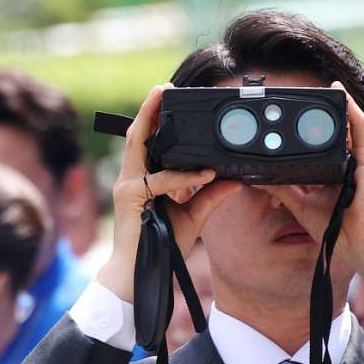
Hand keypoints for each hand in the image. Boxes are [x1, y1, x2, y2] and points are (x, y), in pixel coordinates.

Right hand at [95, 84, 242, 301]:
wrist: (138, 276)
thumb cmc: (159, 248)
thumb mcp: (193, 217)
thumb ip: (211, 196)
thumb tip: (237, 180)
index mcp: (142, 179)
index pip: (147, 142)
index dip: (156, 120)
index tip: (172, 101)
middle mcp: (130, 178)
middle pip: (137, 135)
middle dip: (148, 108)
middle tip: (164, 87)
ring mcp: (127, 186)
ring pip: (140, 145)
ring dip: (149, 119)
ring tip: (163, 98)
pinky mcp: (130, 197)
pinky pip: (159, 180)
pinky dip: (182, 176)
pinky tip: (203, 173)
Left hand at [257, 82, 363, 278]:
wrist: (362, 242)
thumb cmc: (336, 228)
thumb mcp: (301, 205)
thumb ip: (281, 190)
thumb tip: (257, 177)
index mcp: (335, 174)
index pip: (322, 147)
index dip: (310, 132)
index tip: (293, 118)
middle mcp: (349, 163)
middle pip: (336, 133)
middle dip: (323, 116)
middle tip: (306, 97)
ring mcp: (361, 160)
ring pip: (350, 125)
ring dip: (338, 106)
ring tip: (325, 88)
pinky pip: (361, 128)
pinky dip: (351, 110)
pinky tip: (341, 94)